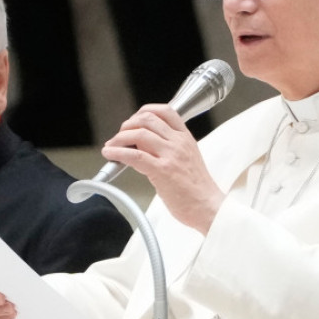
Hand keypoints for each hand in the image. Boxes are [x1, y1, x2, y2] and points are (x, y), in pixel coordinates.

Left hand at [101, 104, 224, 232]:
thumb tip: (143, 145)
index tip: (133, 120)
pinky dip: (118, 152)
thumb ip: (170, 148)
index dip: (144, 111)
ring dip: (119, 138)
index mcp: (186, 138)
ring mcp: (171, 155)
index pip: (165, 111)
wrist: (208, 207)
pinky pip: (134, 156)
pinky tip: (110, 154)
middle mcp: (179, 142)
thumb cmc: (197, 189)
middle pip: (147, 119)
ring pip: (139, 134)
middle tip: (119, 135)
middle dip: (127, 125)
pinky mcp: (162, 171)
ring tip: (111, 146)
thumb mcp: (188, 159)